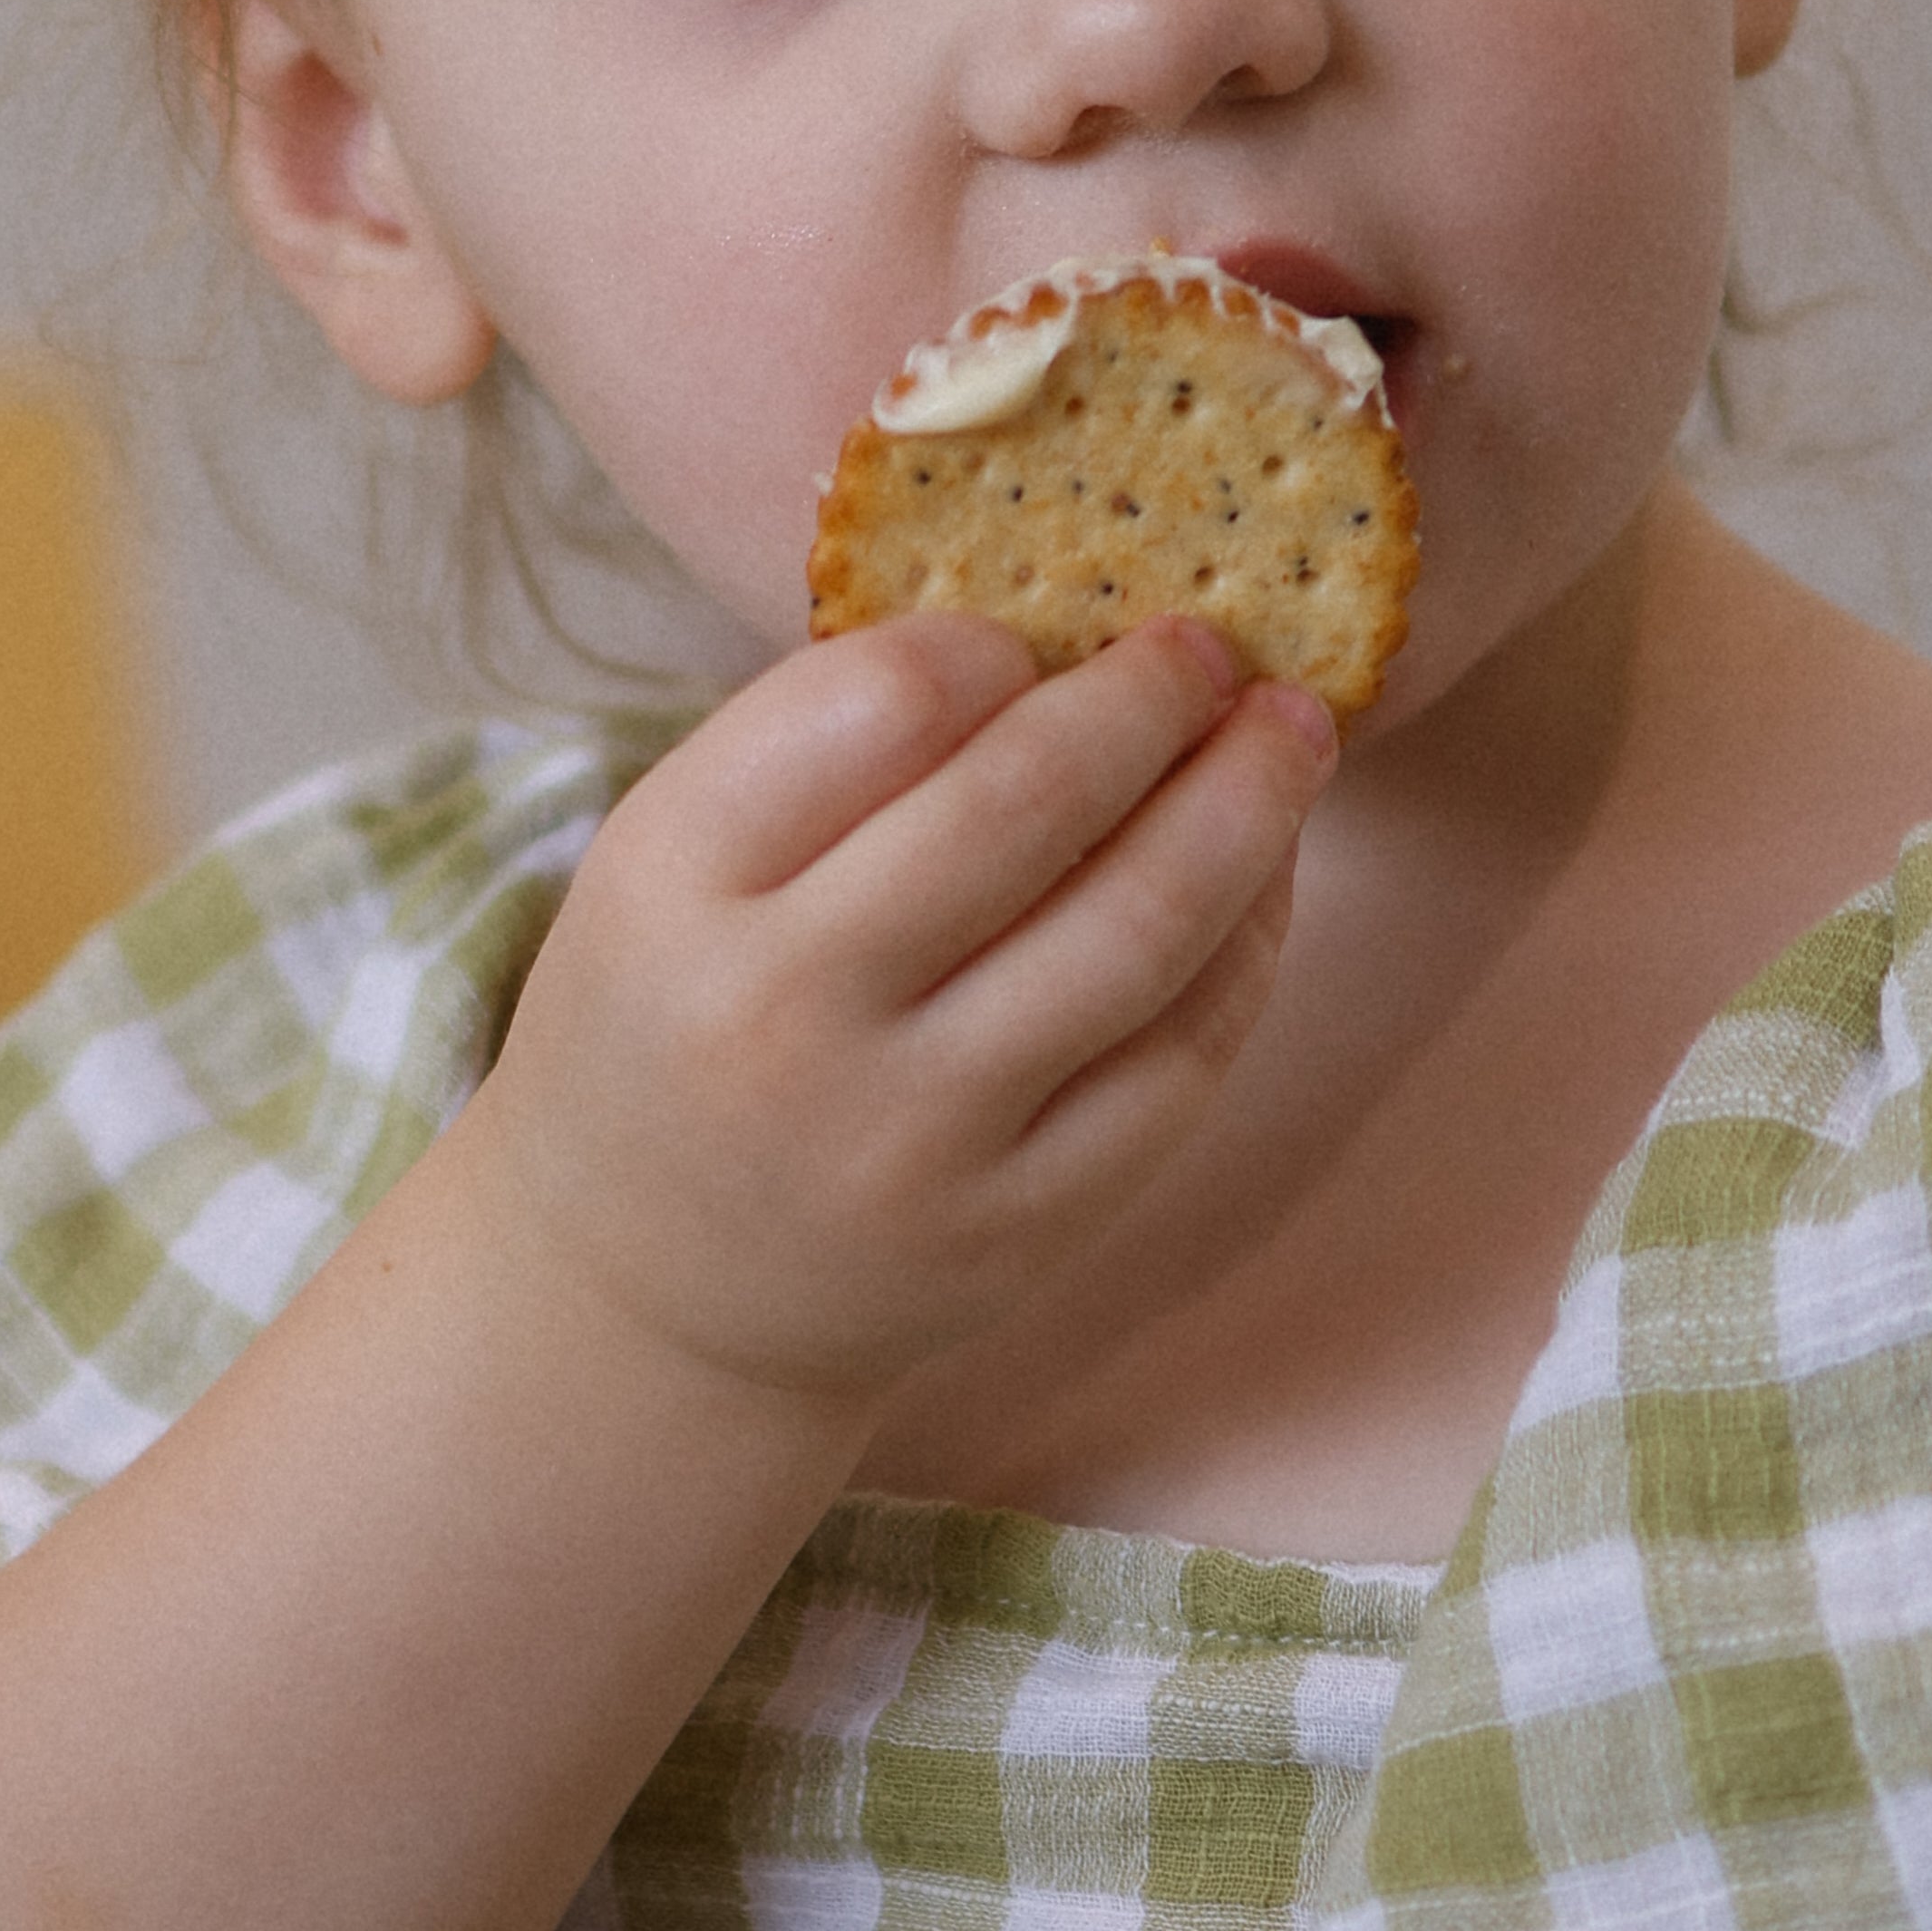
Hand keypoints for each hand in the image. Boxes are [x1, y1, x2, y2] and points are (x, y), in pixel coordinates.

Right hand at [455, 612, 1335, 1408]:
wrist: (638, 1297)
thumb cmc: (670, 1020)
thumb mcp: (666, 860)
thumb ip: (820, 747)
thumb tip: (1056, 636)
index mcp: (675, 885)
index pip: (876, 704)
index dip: (989, 644)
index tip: (1034, 632)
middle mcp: (789, 1013)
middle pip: (1023, 805)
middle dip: (1147, 700)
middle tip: (1209, 644)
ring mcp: (912, 1137)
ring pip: (1133, 933)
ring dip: (1244, 809)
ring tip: (1293, 733)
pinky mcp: (1016, 1231)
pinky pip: (1176, 1064)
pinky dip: (1246, 951)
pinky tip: (1266, 877)